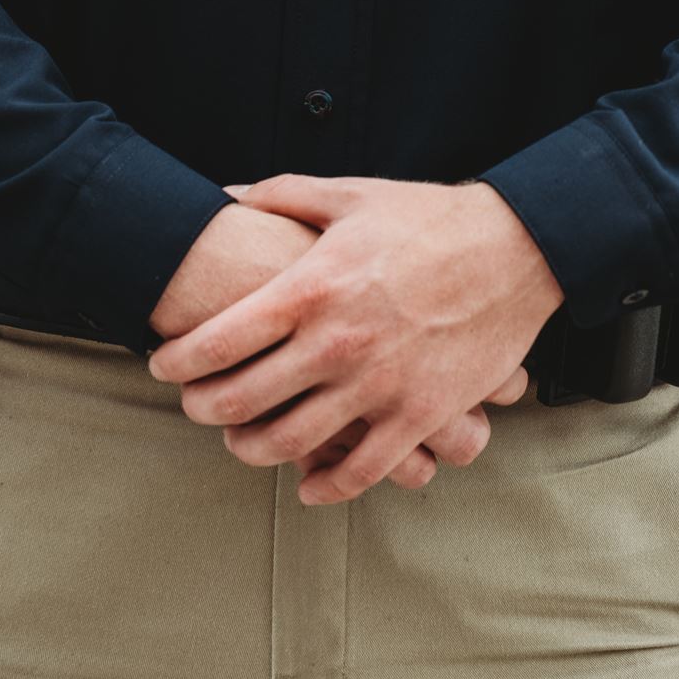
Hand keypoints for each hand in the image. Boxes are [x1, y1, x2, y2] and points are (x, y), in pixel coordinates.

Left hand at [147, 176, 564, 504]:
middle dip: (202, 409)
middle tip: (192, 405)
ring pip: (291, 443)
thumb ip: (280, 195)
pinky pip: (361, 471)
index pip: (220, 339)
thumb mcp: (349, 195)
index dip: (178, 358)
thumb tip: (224, 193)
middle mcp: (337, 343)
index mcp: (312, 288)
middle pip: (241, 400)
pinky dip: (326, 486)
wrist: (515, 249)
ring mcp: (379, 386)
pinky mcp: (420, 416)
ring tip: (239, 440)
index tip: (163, 362)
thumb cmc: (428, 218)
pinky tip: (308, 483)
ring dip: (251, 449)